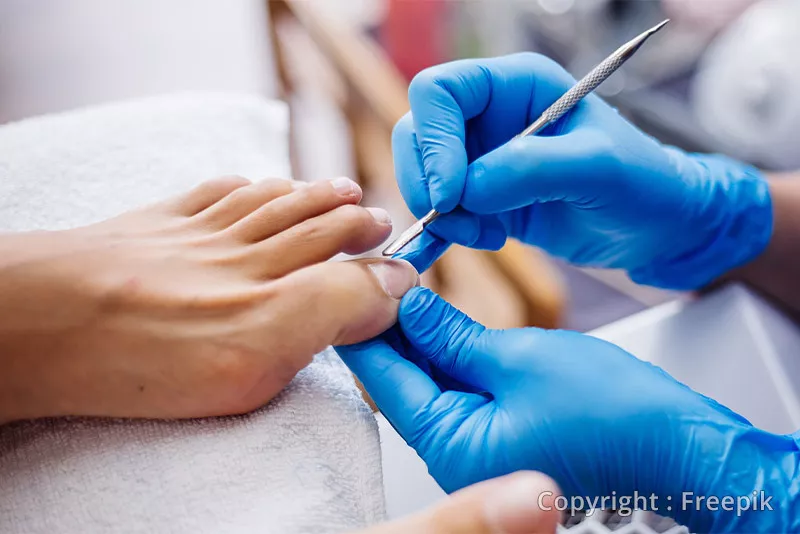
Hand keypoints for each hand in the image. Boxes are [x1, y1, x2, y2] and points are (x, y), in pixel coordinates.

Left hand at [0, 176, 417, 421]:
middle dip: (354, 220)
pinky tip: (256, 185)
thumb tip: (387, 287)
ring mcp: (198, 236)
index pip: (347, 270)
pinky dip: (246, 186)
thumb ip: (330, 316)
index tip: (405, 268)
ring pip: (271, 202)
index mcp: (272, 296)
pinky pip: (212, 193)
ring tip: (341, 189)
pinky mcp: (156, 225)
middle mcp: (242, 257)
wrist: (40, 322)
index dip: (383, 266)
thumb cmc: (142, 359)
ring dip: (312, 194)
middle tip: (380, 220)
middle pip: (312, 225)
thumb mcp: (256, 361)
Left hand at [338, 288, 798, 532]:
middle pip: (400, 381)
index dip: (362, 324)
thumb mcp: (520, 357)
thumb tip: (407, 305)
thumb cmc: (614, 413)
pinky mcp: (498, 434)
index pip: (383, 378)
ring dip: (416, 337)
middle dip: (387, 326)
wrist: (678, 447)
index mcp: (452, 446)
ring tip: (404, 284)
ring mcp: (477, 447)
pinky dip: (445, 353)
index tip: (348, 281)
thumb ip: (451, 334)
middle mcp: (455, 455)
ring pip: (426, 382)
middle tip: (379, 273)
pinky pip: (455, 390)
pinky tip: (438, 318)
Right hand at [393, 53, 772, 288]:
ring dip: (439, 214)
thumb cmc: (641, 183)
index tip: (451, 191)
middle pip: (417, 133)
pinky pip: (437, 212)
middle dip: (428, 182)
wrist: (654, 227)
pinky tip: (460, 247)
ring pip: (421, 176)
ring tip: (486, 237)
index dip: (433, 138)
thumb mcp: (599, 168)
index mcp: (515, 84)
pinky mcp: (480, 199)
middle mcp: (488, 116)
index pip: (440, 91)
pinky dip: (435, 235)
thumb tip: (466, 191)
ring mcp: (480, 159)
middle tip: (462, 221)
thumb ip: (532, 168)